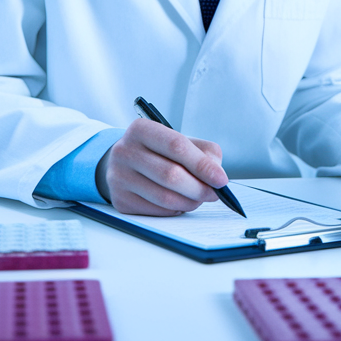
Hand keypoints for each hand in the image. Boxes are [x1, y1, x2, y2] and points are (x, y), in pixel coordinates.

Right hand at [95, 118, 228, 215]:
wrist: (123, 162)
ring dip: (189, 202)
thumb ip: (204, 152)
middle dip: (199, 188)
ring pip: (164, 197)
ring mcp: (119, 177)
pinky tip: (179, 203)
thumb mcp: (179, 140)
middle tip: (213, 194)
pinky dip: (175, 210)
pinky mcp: (120, 200)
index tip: (221, 179)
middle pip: (170, 175)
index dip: (202, 165)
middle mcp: (125, 151)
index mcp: (141, 129)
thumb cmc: (158, 151)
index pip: (176, 146)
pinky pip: (156, 211)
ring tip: (198, 199)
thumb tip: (217, 176)